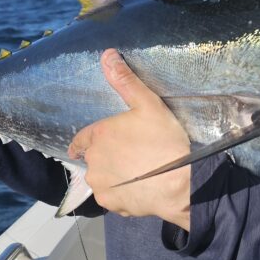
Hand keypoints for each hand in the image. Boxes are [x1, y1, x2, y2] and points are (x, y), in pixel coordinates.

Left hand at [68, 49, 191, 227]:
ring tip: (138, 174)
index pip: (80, 139)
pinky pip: (113, 198)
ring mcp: (100, 186)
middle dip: (109, 157)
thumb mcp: (148, 104)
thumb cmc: (163, 142)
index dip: (88, 141)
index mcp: (98, 136)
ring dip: (114, 177)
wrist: (179, 184)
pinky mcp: (111, 205)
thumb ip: (125, 81)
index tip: (97, 144)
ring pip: (103, 179)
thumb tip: (106, 54)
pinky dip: (123, 194)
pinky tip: (141, 188)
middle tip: (133, 156)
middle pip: (95, 159)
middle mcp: (92, 162)